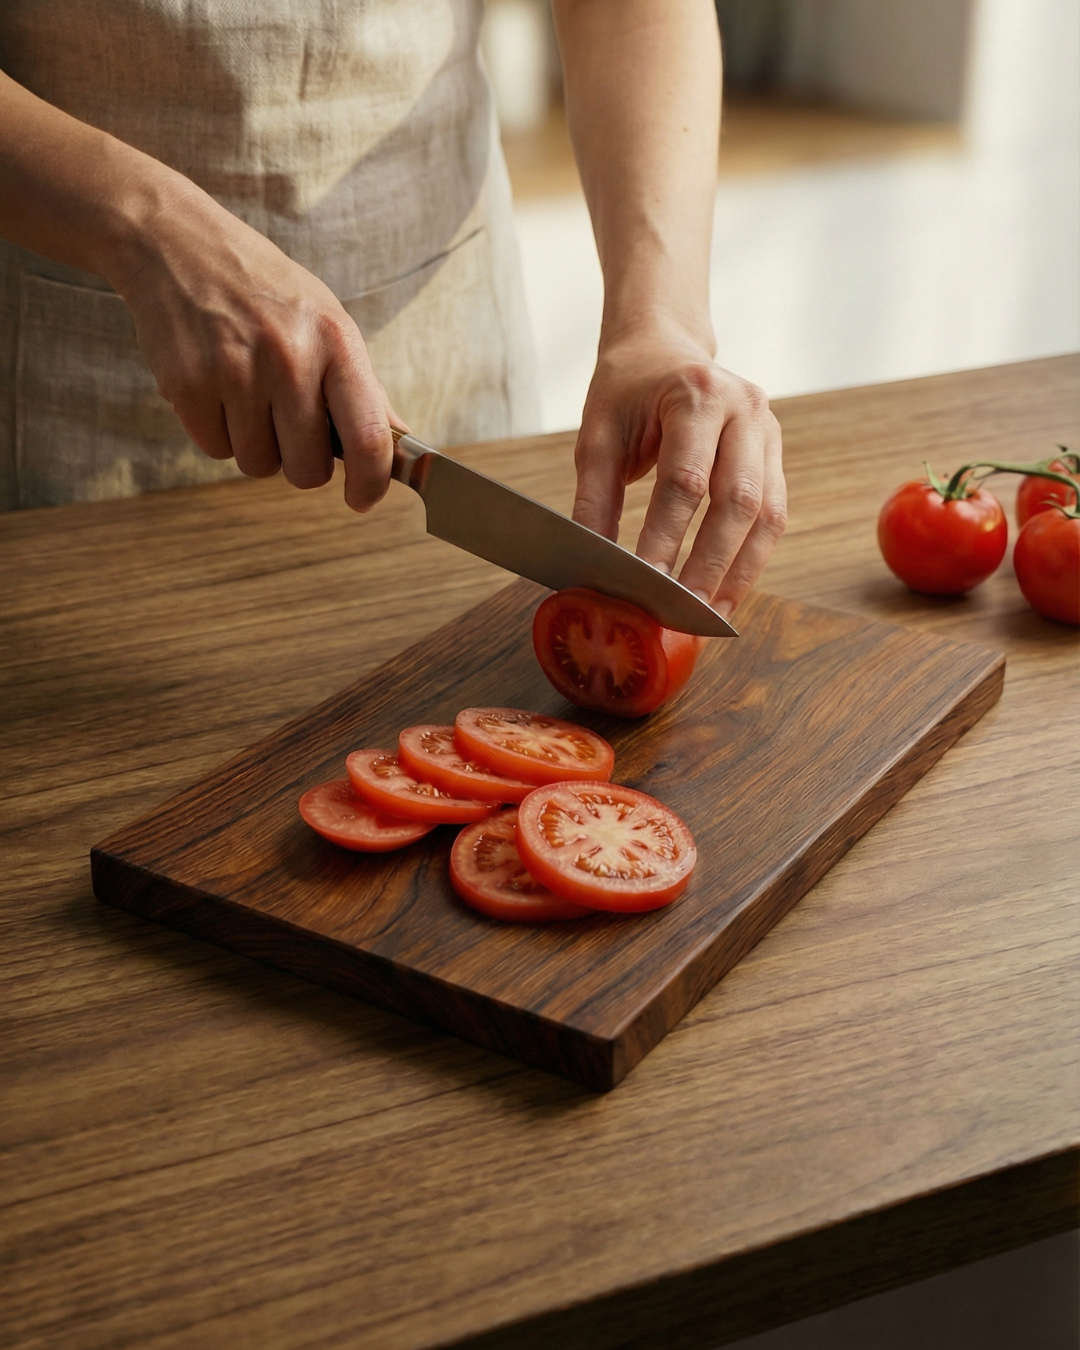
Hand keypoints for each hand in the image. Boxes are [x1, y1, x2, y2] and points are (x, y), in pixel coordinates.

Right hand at [109, 175, 400, 511]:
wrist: (177, 244)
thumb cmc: (263, 290)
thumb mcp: (326, 321)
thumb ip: (363, 388)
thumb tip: (400, 443)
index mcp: (336, 341)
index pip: (368, 437)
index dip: (370, 483)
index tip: (362, 499)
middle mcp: (290, 357)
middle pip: (307, 470)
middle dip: (299, 461)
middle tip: (286, 423)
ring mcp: (236, 372)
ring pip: (258, 465)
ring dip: (254, 444)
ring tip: (247, 393)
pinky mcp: (187, 385)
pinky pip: (215, 450)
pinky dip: (216, 431)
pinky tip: (214, 387)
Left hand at [571, 317, 785, 617]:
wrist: (663, 347)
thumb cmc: (627, 390)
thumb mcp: (598, 436)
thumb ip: (594, 500)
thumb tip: (591, 565)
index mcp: (696, 393)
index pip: (685, 479)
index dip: (667, 537)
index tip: (646, 582)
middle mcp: (744, 408)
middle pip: (738, 500)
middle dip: (710, 564)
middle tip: (683, 611)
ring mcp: (768, 430)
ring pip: (768, 514)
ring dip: (740, 571)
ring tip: (710, 616)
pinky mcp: (775, 454)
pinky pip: (773, 514)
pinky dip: (751, 558)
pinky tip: (727, 591)